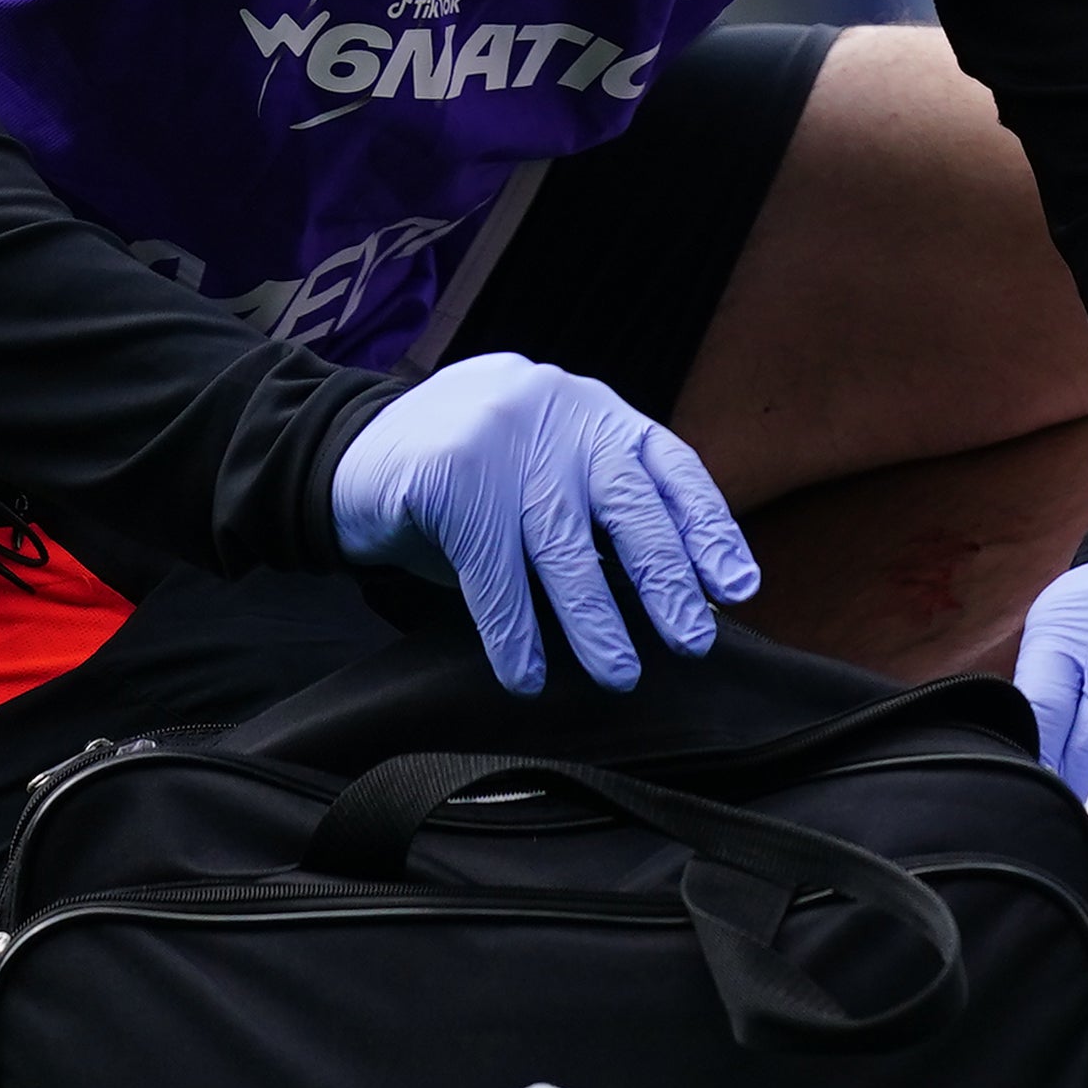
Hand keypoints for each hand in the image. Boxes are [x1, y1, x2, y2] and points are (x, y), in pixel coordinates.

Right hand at [329, 353, 757, 695]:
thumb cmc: (472, 480)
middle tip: (692, 641)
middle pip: (628, 507)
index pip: (671, 467)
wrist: (350, 451)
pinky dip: (512, 632)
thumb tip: (681, 591)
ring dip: (593, 621)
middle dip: (665, 581)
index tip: (737, 586)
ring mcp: (501, 437)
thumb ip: (603, 511)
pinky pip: (491, 571)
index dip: (708, 528)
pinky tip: (526, 675)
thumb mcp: (547, 473)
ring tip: (619, 674)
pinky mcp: (448, 475)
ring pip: (562, 547)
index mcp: (596, 413)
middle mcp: (558, 414)